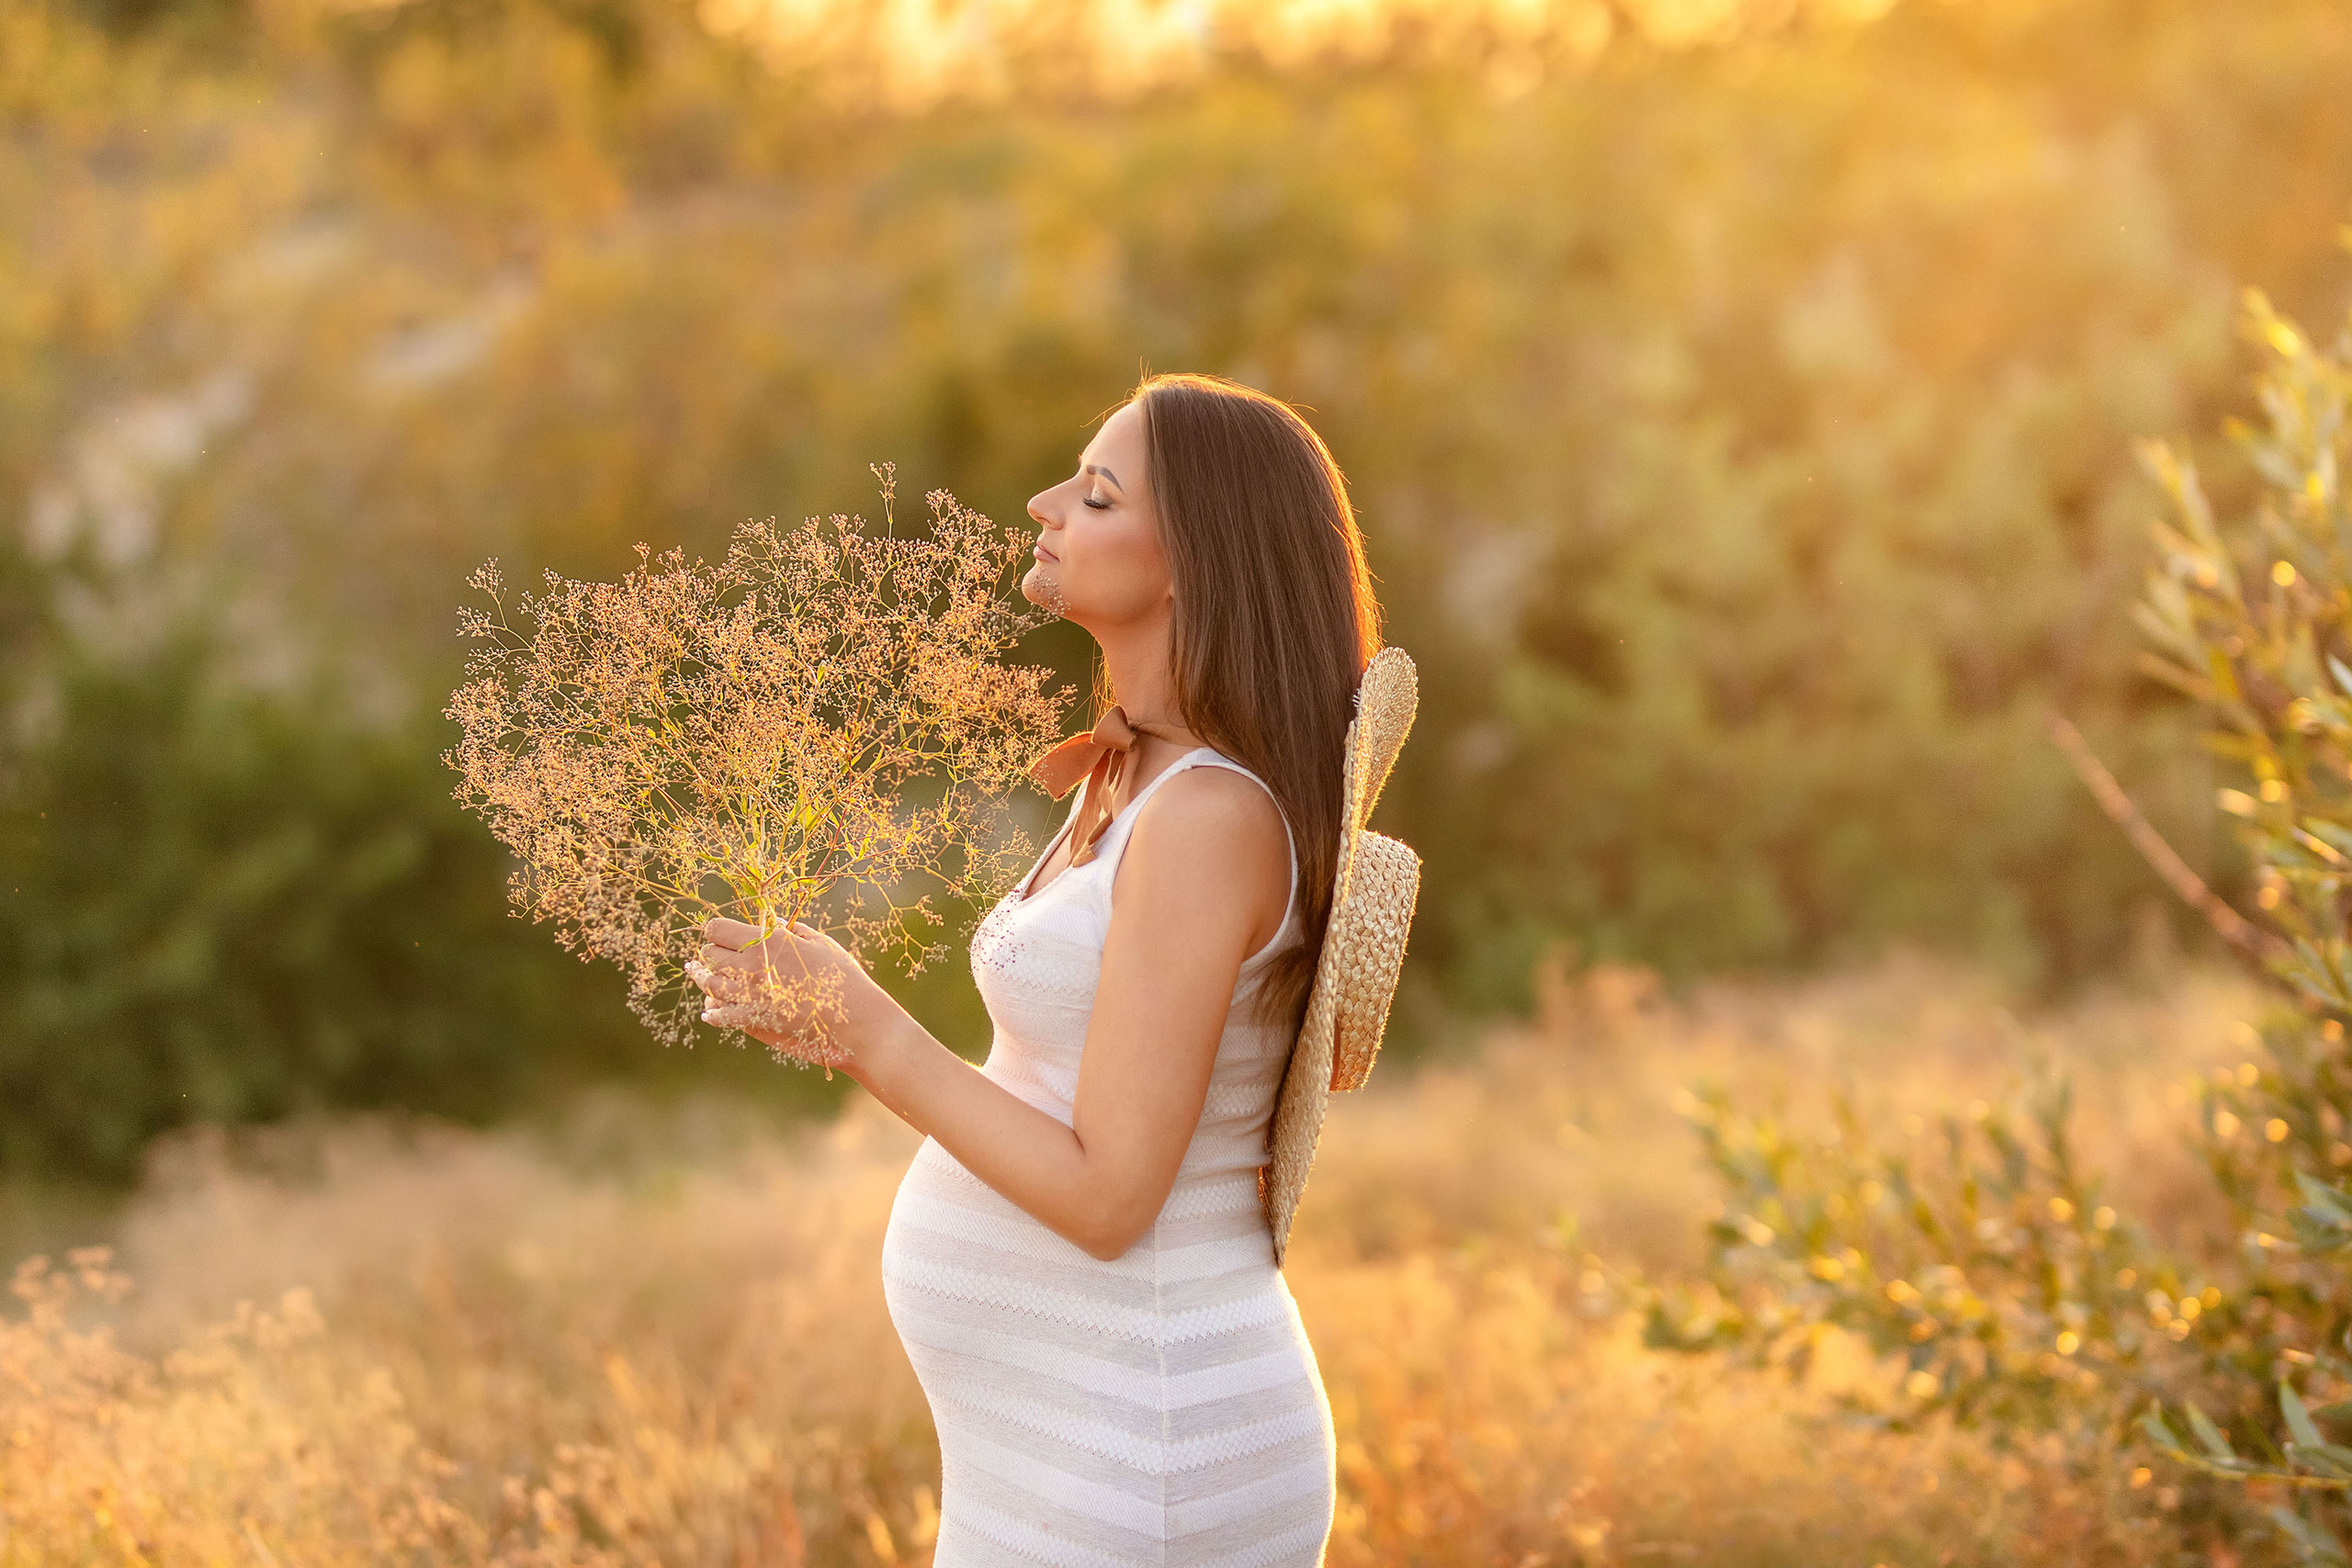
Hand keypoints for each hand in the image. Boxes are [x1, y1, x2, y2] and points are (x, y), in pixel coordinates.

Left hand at [687, 916, 906, 1074]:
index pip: (718, 929)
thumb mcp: (822, 945)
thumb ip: (795, 931)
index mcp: (768, 941)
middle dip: (710, 953)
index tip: (719, 934)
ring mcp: (750, 994)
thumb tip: (777, 923)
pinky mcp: (753, 1019)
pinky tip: (710, 1010)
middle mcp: (752, 965)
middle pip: (709, 955)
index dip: (716, 930)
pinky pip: (720, 1014)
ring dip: (703, 979)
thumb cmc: (844, 978)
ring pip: (709, 983)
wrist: (855, 1020)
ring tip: (699, 975)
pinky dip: (713, 1012)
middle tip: (712, 955)